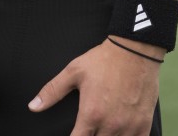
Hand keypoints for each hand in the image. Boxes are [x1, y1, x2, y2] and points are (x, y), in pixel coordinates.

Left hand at [28, 39, 159, 134]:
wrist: (134, 50)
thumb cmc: (104, 59)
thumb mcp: (74, 71)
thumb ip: (52, 91)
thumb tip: (33, 106)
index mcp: (91, 114)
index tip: (74, 135)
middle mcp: (110, 125)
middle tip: (90, 128)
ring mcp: (129, 127)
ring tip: (102, 130)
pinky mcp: (143, 125)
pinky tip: (121, 133)